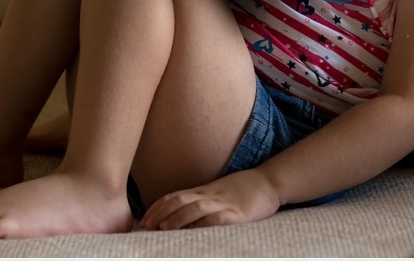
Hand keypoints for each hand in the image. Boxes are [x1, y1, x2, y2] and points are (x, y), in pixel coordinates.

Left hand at [140, 169, 281, 229]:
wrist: (268, 182)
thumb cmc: (242, 190)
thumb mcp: (217, 193)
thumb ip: (201, 201)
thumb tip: (179, 216)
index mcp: (204, 191)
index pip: (175, 196)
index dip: (158, 207)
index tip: (145, 219)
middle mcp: (210, 195)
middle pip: (180, 200)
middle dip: (160, 213)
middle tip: (146, 226)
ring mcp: (224, 203)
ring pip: (196, 208)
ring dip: (177, 218)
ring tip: (163, 228)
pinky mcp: (238, 214)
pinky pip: (219, 218)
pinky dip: (205, 224)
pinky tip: (196, 231)